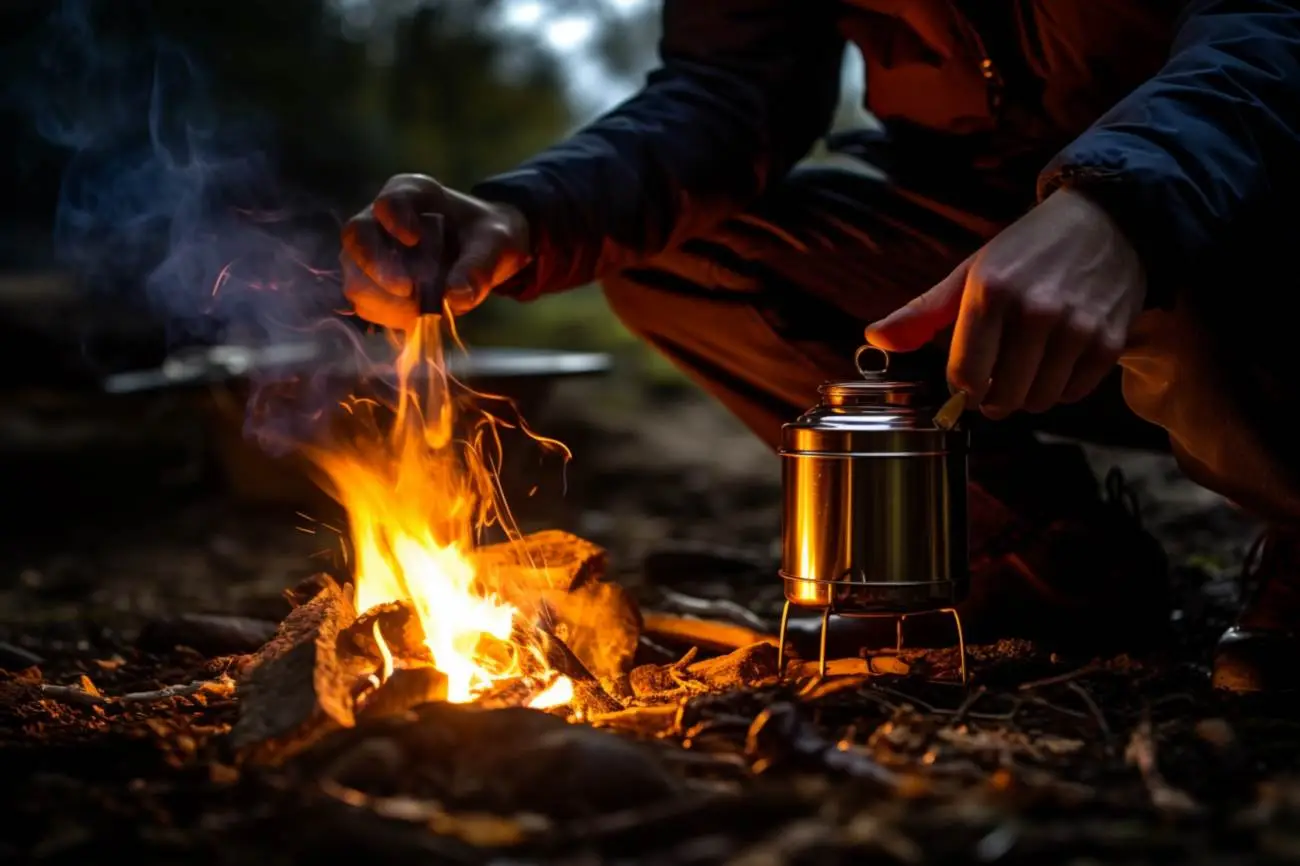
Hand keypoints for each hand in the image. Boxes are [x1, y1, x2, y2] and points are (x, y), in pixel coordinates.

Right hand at [340, 174, 531, 329]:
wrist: (483, 253)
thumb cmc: (486, 237)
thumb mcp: (495, 244)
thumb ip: (479, 265)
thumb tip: (457, 296)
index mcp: (412, 193)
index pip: (388, 201)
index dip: (394, 219)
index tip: (413, 238)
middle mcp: (381, 218)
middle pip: (357, 237)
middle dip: (378, 268)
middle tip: (408, 290)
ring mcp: (371, 252)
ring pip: (354, 275)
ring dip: (383, 299)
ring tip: (419, 309)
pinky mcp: (372, 283)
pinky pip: (364, 302)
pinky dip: (387, 314)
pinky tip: (414, 316)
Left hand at [865, 188, 1146, 417]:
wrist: (1106, 220)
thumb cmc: (1027, 251)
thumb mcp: (970, 273)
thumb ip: (921, 313)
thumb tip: (874, 340)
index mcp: (990, 292)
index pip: (964, 376)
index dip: (961, 389)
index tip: (966, 382)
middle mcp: (1035, 311)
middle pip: (1002, 397)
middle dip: (993, 398)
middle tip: (996, 381)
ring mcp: (1076, 327)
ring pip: (1038, 401)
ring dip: (1026, 397)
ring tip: (1026, 370)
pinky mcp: (1109, 340)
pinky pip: (1072, 394)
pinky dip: (1061, 389)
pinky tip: (1056, 362)